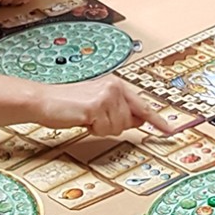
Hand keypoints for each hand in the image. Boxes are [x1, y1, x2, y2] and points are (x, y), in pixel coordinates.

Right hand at [36, 77, 173, 136]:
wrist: (44, 101)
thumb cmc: (67, 104)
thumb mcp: (98, 106)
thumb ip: (119, 111)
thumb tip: (138, 121)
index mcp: (116, 84)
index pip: (143, 105)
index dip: (157, 120)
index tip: (170, 130)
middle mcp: (114, 86)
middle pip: (129, 122)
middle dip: (112, 126)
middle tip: (94, 119)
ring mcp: (106, 95)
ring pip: (118, 128)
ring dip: (101, 128)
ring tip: (86, 117)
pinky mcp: (96, 106)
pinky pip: (105, 130)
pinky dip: (93, 129)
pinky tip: (82, 118)